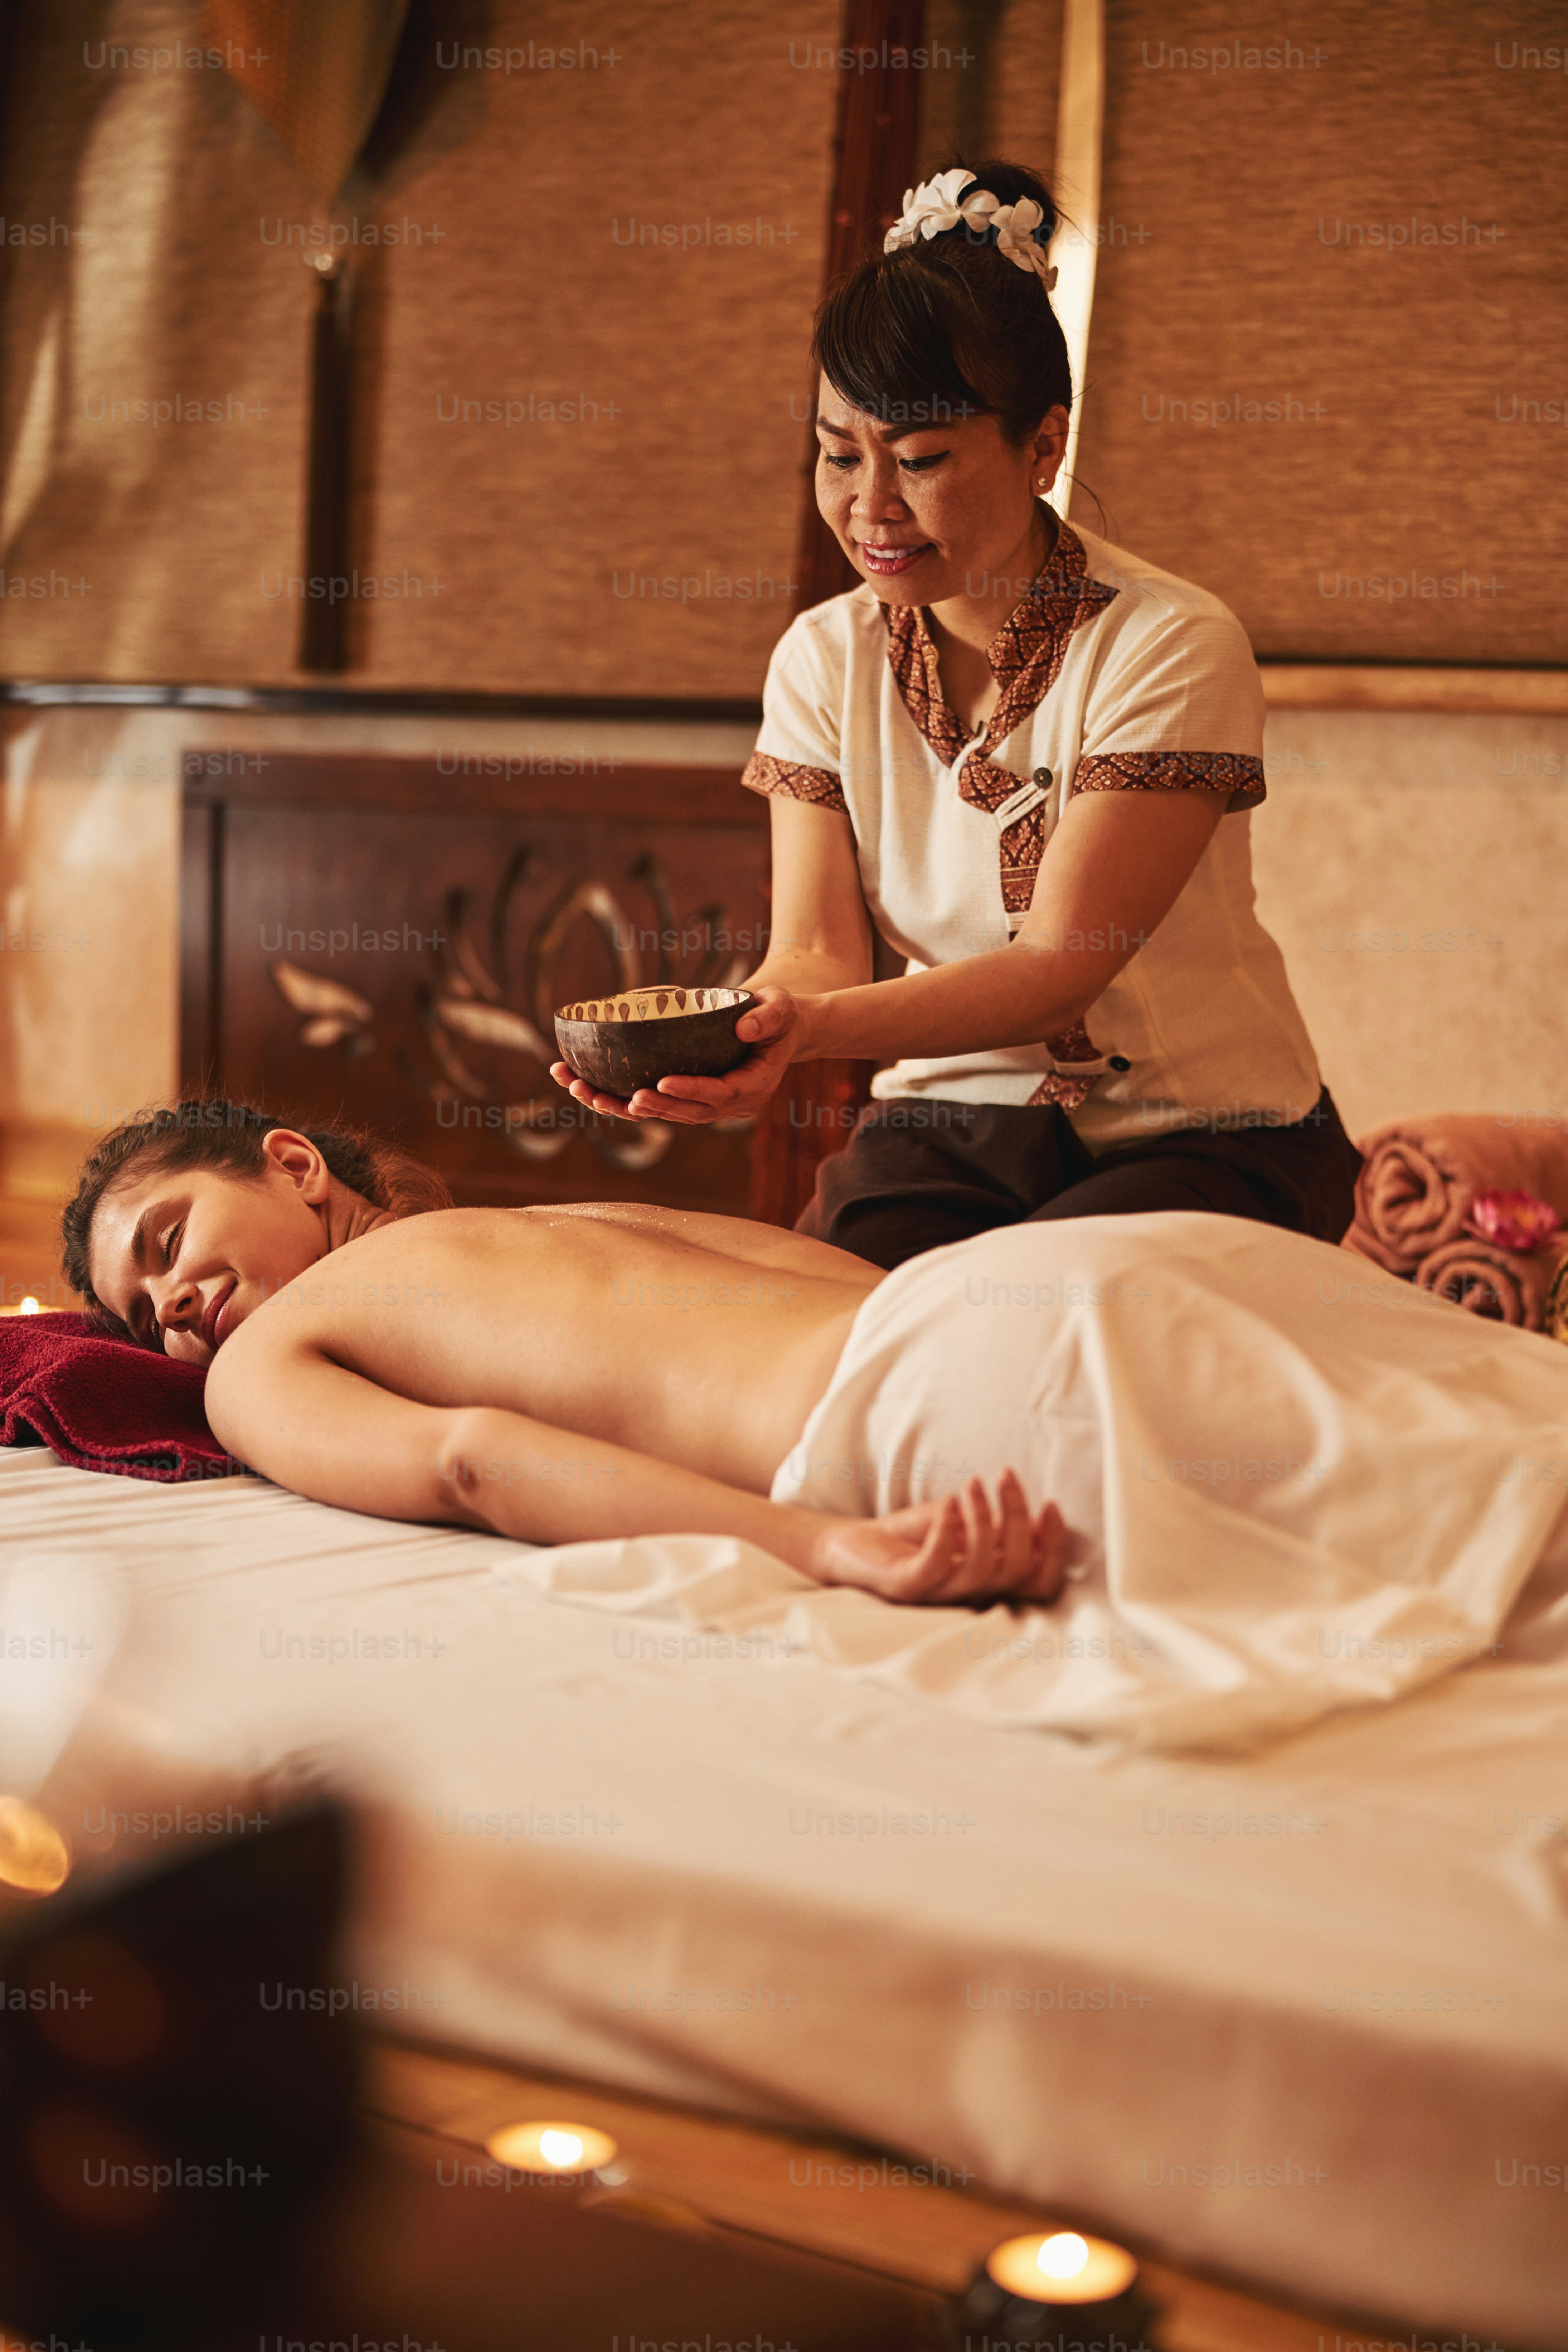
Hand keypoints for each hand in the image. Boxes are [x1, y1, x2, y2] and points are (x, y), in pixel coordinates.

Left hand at [548, 985, 804, 1124]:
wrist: (777, 1030)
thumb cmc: (779, 1015)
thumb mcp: (782, 1009)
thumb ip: (769, 1016)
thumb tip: (744, 1028)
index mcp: (751, 1088)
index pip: (719, 1094)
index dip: (691, 1092)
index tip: (662, 1083)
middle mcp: (728, 1105)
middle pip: (686, 1113)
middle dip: (652, 1107)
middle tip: (620, 1097)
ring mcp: (706, 1105)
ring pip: (663, 1112)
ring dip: (621, 1105)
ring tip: (583, 1089)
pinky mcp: (688, 1097)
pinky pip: (653, 1102)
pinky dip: (619, 1097)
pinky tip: (584, 1084)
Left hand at [807, 1472, 1070, 1606]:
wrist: (851, 1546)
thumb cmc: (911, 1536)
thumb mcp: (961, 1524)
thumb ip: (997, 1527)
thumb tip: (1038, 1515)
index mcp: (988, 1584)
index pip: (1039, 1582)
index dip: (1055, 1549)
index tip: (1050, 1505)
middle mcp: (969, 1596)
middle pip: (1016, 1569)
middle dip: (1020, 1518)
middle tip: (1006, 1476)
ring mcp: (938, 1595)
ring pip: (982, 1569)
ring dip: (985, 1519)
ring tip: (973, 1483)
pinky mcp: (907, 1587)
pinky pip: (936, 1565)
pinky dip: (947, 1531)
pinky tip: (948, 1503)